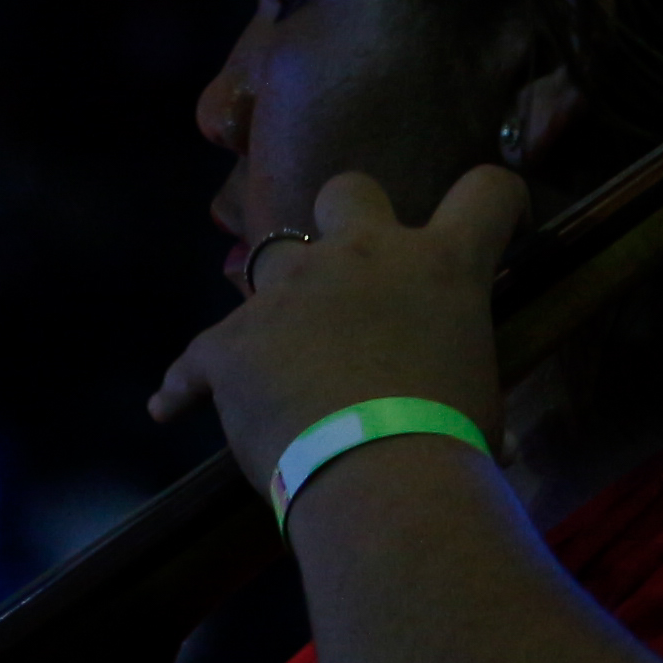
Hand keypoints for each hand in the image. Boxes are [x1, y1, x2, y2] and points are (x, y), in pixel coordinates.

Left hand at [151, 165, 524, 492]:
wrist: (380, 473)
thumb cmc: (449, 440)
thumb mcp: (480, 393)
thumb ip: (460, 377)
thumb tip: (487, 441)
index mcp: (442, 265)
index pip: (486, 192)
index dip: (492, 201)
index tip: (485, 225)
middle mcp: (363, 256)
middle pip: (347, 189)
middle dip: (345, 215)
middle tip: (349, 268)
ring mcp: (290, 291)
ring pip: (267, 259)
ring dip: (273, 296)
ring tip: (272, 352)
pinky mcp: (229, 340)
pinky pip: (193, 357)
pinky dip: (186, 382)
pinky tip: (170, 407)